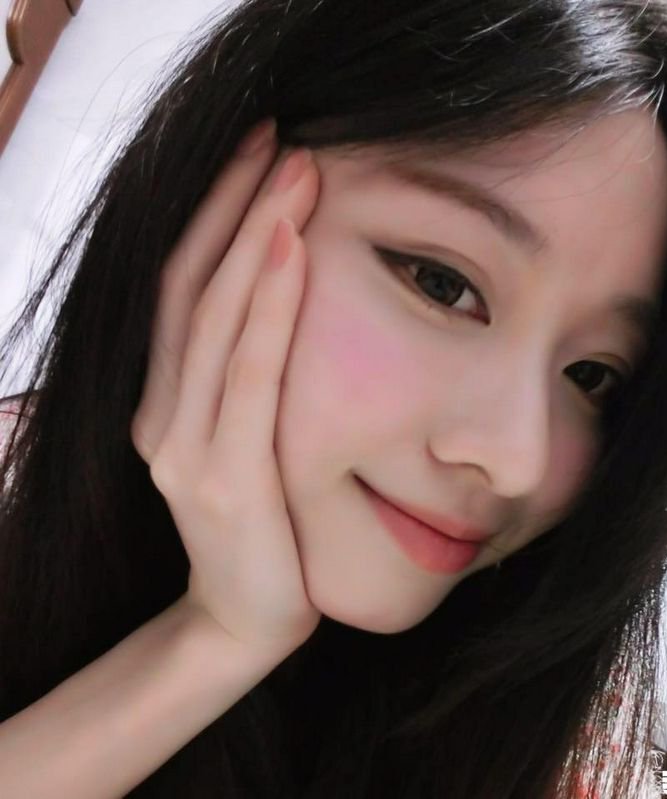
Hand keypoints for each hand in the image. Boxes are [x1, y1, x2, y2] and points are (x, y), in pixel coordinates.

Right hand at [130, 120, 321, 655]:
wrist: (247, 616)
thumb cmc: (261, 525)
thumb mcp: (240, 442)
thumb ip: (241, 383)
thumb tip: (284, 308)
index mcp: (163, 400)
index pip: (182, 284)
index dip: (215, 213)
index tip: (259, 153)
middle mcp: (159, 413)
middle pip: (189, 282)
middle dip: (233, 203)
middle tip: (279, 136)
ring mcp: (181, 444)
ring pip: (212, 315)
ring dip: (254, 235)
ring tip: (295, 169)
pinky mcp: (220, 475)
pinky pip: (247, 374)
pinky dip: (269, 307)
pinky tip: (293, 248)